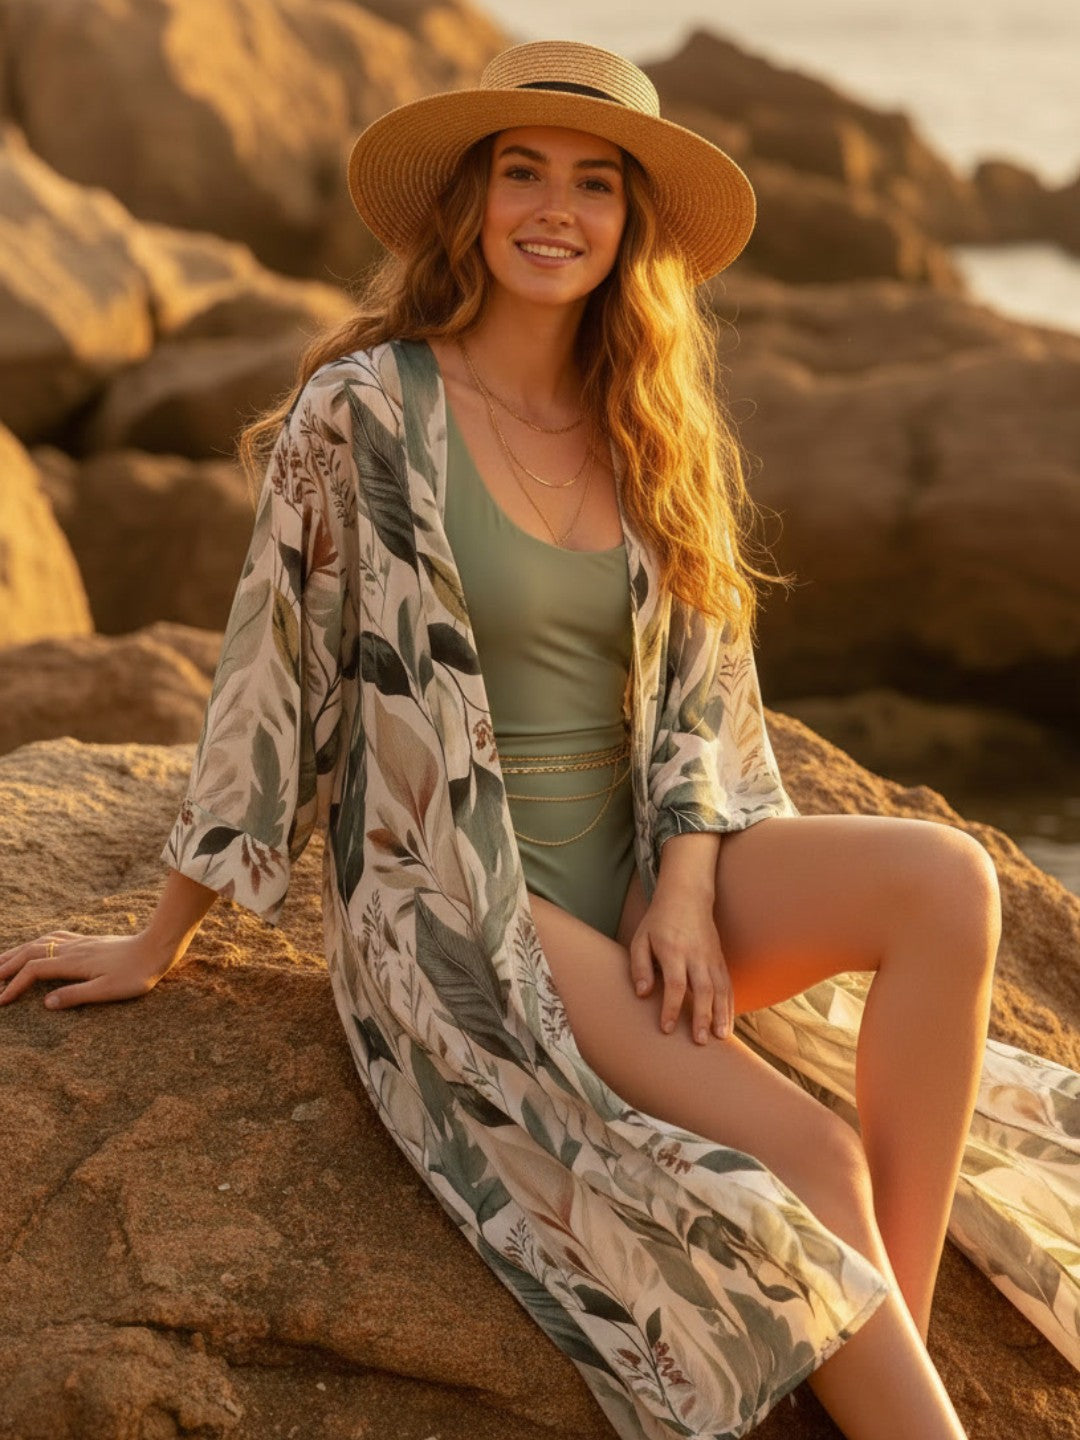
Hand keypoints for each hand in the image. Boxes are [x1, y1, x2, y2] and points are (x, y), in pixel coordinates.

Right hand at [0, 930, 179, 1009]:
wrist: (158, 948)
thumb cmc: (136, 974)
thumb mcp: (108, 990)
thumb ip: (76, 996)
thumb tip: (46, 1004)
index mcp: (74, 962)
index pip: (34, 971)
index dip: (15, 985)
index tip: (1, 1001)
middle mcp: (72, 949)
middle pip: (30, 952)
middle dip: (7, 965)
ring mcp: (80, 942)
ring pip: (40, 942)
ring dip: (18, 952)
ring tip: (1, 962)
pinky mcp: (88, 941)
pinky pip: (55, 937)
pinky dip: (37, 942)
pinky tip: (36, 945)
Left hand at [628, 884, 732, 1043]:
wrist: (686, 897)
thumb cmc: (659, 921)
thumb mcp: (640, 939)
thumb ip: (639, 966)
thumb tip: (642, 994)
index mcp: (674, 951)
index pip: (675, 984)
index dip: (672, 1007)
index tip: (666, 1028)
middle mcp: (696, 955)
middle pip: (703, 989)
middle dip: (703, 1016)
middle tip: (700, 1041)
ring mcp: (711, 957)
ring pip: (721, 988)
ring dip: (722, 1014)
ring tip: (721, 1037)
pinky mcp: (720, 959)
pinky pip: (728, 984)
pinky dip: (729, 1004)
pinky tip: (727, 1023)